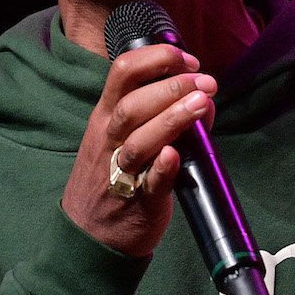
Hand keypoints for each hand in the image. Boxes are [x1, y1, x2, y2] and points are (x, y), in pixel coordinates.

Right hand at [60, 43, 216, 257]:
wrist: (89, 235)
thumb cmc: (112, 177)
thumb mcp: (124, 138)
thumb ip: (161, 115)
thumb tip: (204, 98)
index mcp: (106, 117)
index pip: (123, 72)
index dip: (157, 59)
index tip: (187, 60)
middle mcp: (109, 140)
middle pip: (132, 104)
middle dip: (171, 87)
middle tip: (205, 82)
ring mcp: (120, 172)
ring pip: (139, 140)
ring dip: (171, 119)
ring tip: (202, 104)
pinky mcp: (139, 202)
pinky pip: (149, 182)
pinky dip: (162, 167)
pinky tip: (175, 154)